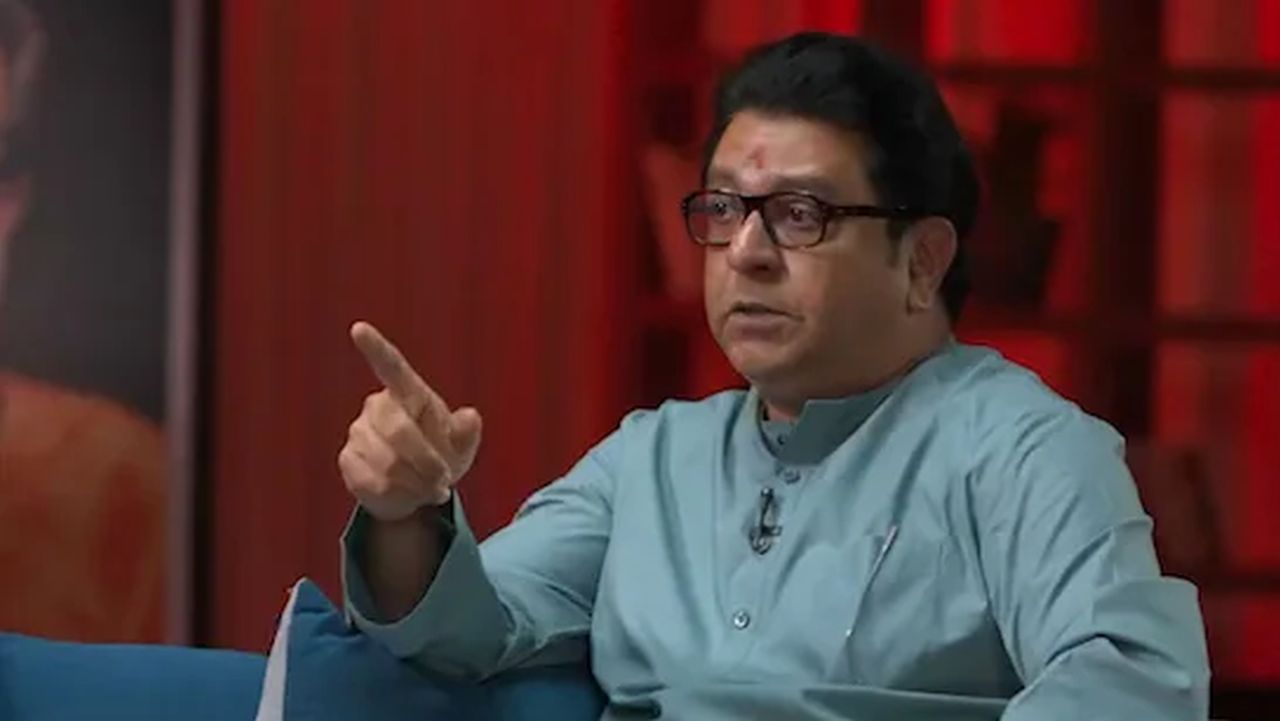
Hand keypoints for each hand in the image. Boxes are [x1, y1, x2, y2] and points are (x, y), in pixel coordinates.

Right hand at [338, 321, 482, 521]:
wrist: (414, 489)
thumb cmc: (441, 456)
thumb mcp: (462, 445)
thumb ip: (467, 432)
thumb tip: (469, 417)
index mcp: (409, 392)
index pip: (391, 366)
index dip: (375, 348)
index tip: (359, 329)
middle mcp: (378, 406)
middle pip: (399, 430)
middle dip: (426, 461)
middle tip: (444, 480)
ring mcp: (358, 432)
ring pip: (388, 463)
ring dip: (416, 483)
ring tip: (429, 488)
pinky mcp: (347, 459)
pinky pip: (373, 482)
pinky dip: (398, 495)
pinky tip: (407, 494)